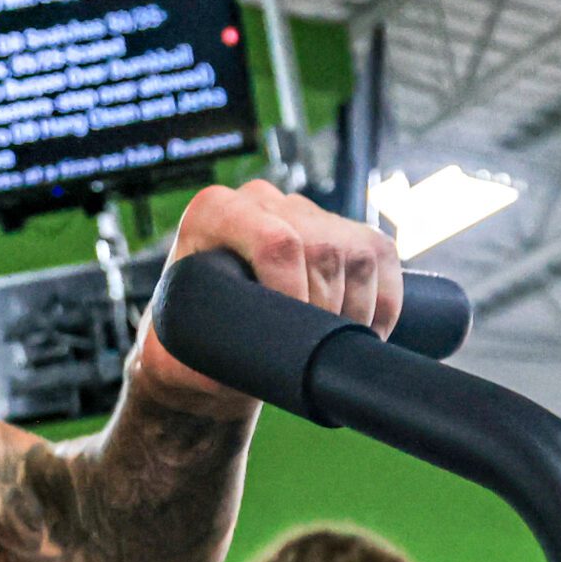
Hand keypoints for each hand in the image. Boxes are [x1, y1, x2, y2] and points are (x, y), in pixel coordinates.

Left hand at [138, 180, 404, 414]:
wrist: (210, 350)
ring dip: (356, 311)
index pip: (275, 240)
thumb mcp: (176, 354)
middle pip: (322, 249)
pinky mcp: (343, 230)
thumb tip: (246, 361)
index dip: (293, 291)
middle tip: (311, 353)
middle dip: (326, 311)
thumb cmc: (186, 349)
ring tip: (330, 347)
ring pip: (358, 255)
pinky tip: (364, 333)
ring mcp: (306, 211)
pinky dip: (384, 303)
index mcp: (214, 212)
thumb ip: (195, 356)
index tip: (290, 335)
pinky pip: (381, 257)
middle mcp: (261, 200)